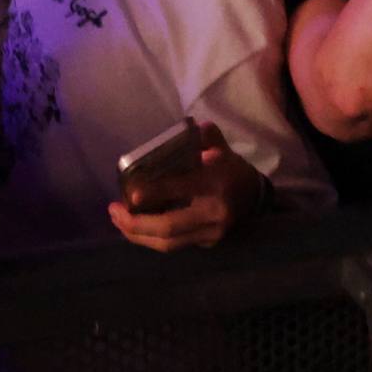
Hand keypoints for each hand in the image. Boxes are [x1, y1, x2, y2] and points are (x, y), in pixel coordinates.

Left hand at [109, 123, 264, 251]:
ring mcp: (210, 234)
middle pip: (169, 227)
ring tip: (118, 221)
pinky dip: (152, 239)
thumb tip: (191, 127)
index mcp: (215, 186)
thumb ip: (207, 137)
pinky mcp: (206, 244)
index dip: (154, 193)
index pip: (181, 190)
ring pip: (169, 243)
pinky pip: (175, 245)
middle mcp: (212, 215)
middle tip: (114, 211)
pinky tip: (135, 228)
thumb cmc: (234, 170)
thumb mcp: (224, 149)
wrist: (257, 198)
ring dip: (139, 235)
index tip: (131, 193)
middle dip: (137, 223)